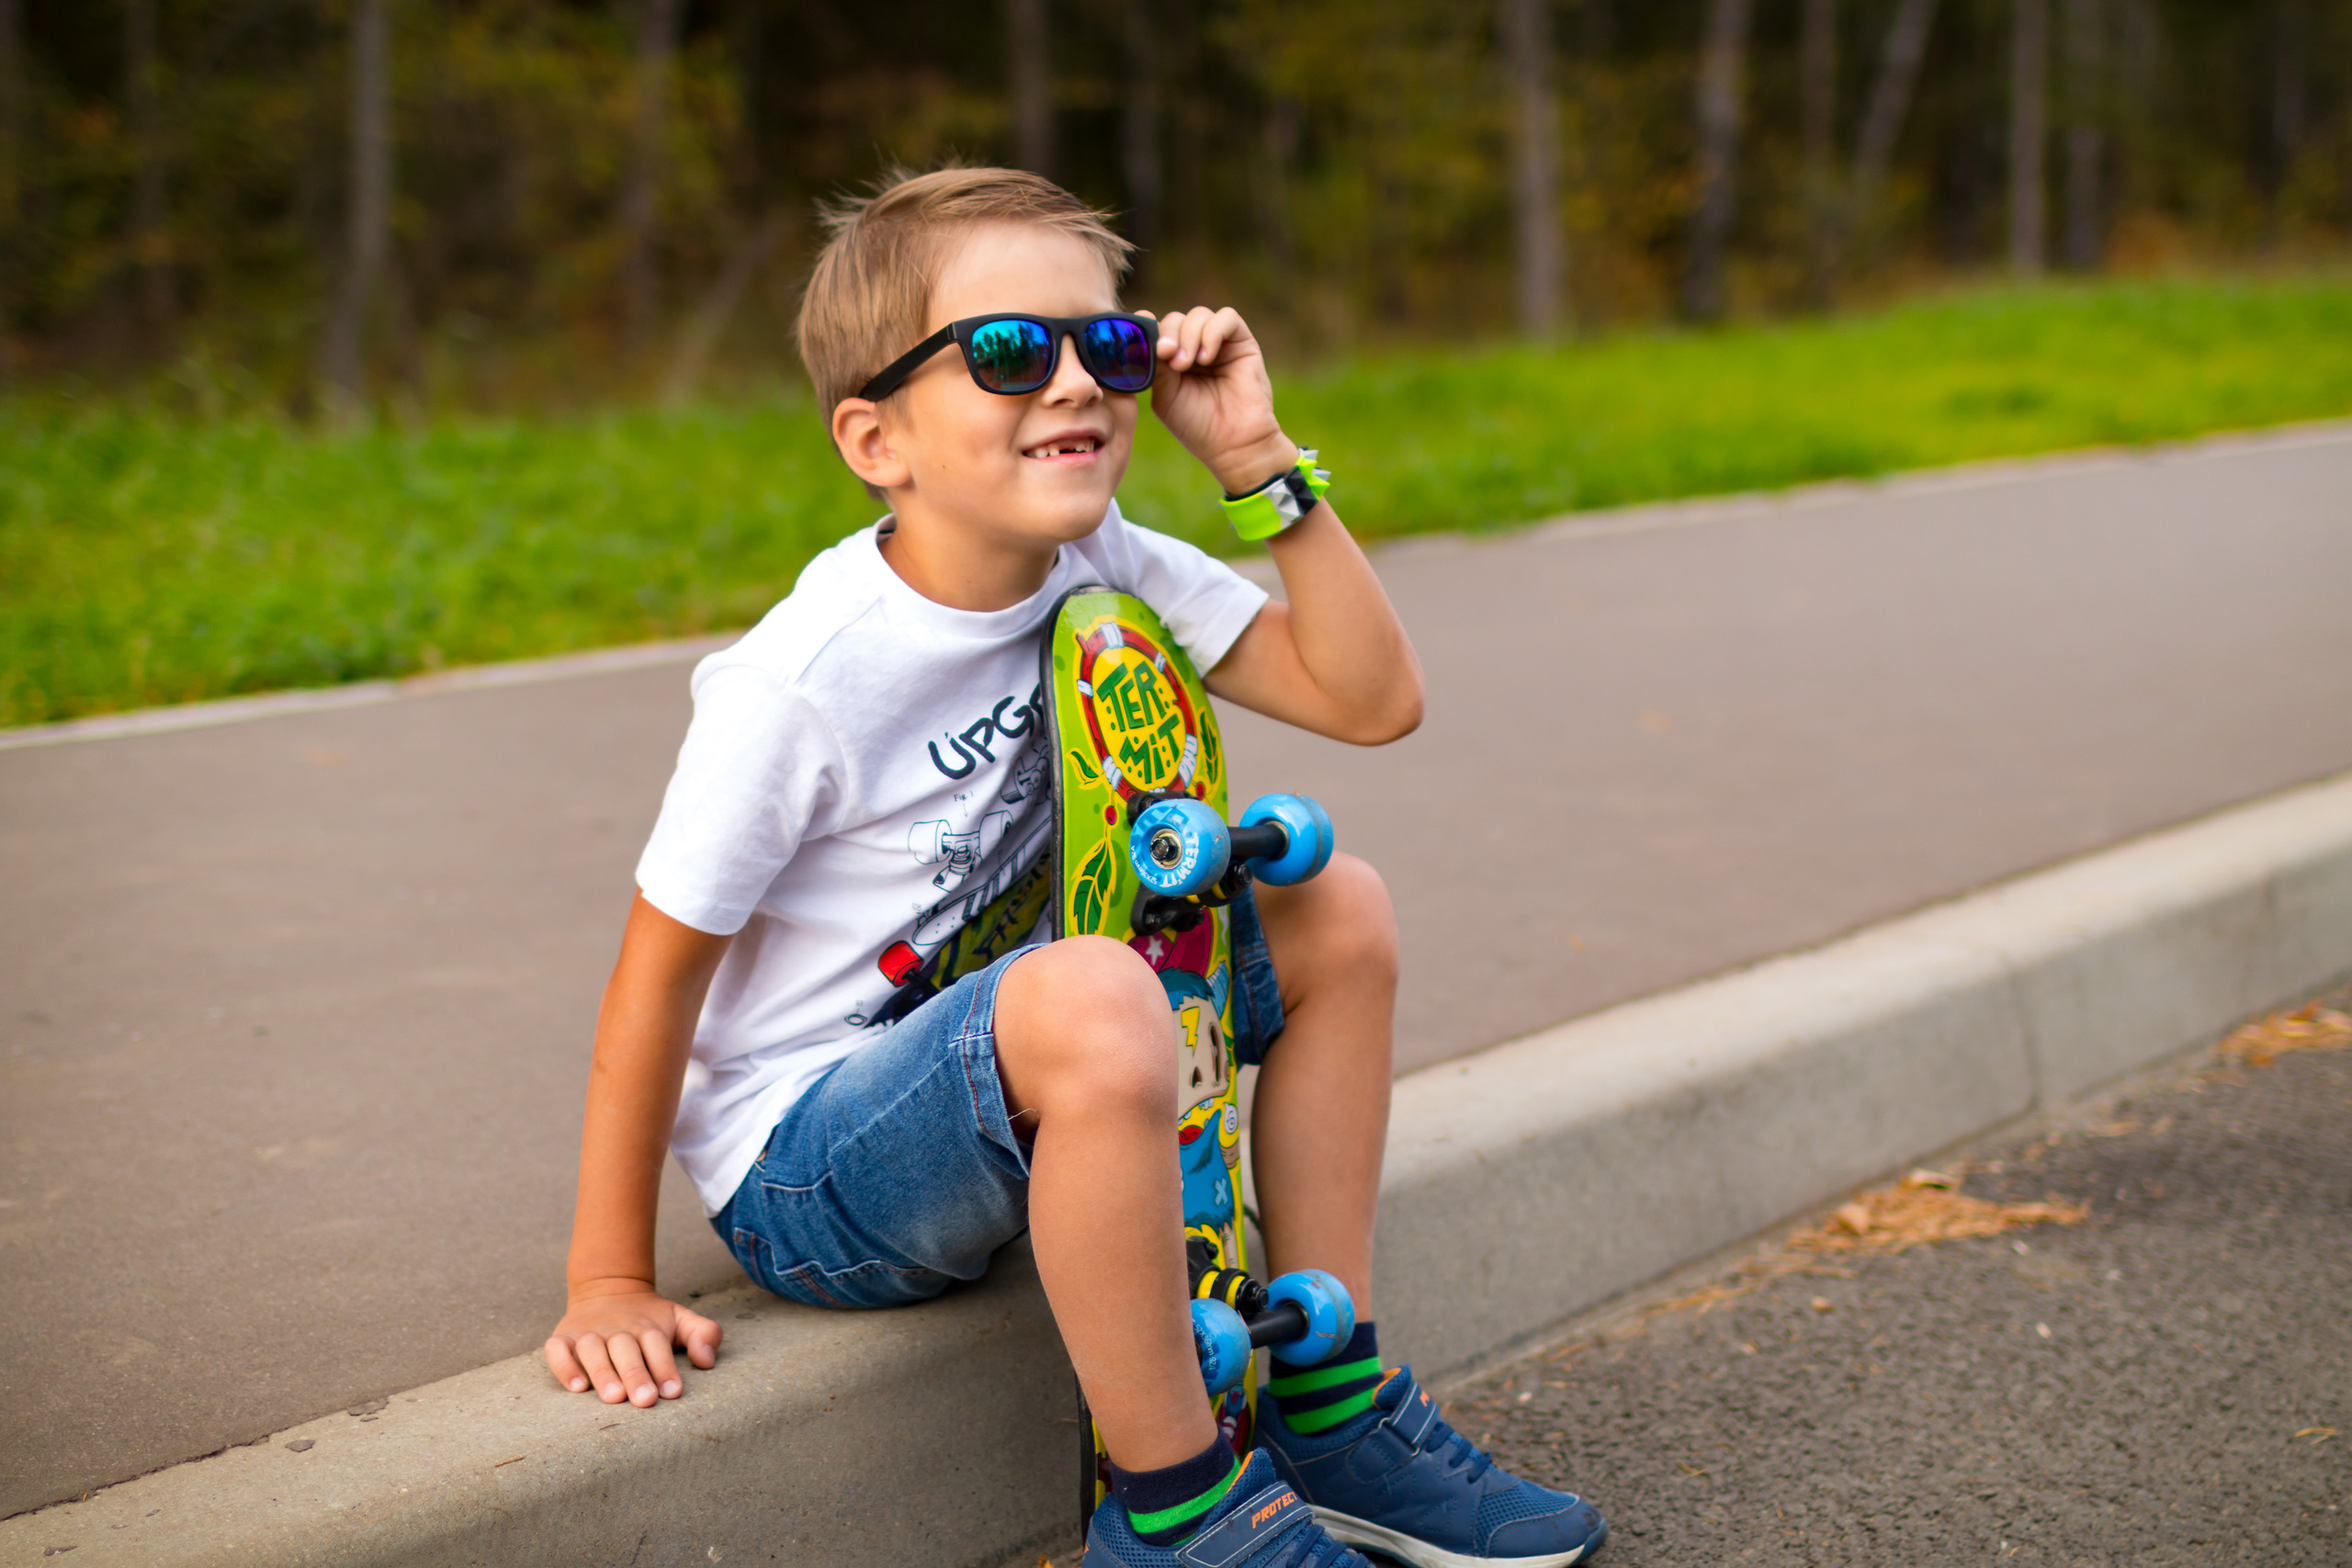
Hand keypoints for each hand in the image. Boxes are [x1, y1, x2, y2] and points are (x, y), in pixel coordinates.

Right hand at [544, 1280, 722, 1406]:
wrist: (609, 1289)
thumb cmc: (650, 1319)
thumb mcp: (680, 1318)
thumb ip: (703, 1333)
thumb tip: (707, 1360)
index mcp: (647, 1327)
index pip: (656, 1345)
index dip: (665, 1368)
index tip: (672, 1392)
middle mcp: (617, 1329)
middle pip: (625, 1349)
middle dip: (635, 1374)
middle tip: (645, 1400)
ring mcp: (588, 1333)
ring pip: (592, 1349)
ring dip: (602, 1372)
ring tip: (614, 1397)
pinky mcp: (563, 1337)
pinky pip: (557, 1349)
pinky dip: (563, 1365)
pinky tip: (576, 1386)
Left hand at [1141, 306, 1299, 495]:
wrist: (1233, 444)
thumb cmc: (1197, 425)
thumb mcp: (1165, 395)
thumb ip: (1156, 365)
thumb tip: (1143, 335)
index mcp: (1172, 359)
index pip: (1157, 330)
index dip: (1147, 328)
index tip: (1138, 339)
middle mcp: (1195, 347)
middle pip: (1176, 319)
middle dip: (1168, 334)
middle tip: (1166, 355)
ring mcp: (1219, 343)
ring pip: (1199, 315)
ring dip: (1188, 335)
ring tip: (1186, 364)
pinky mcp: (1243, 342)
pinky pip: (1227, 317)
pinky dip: (1212, 332)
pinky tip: (1205, 357)